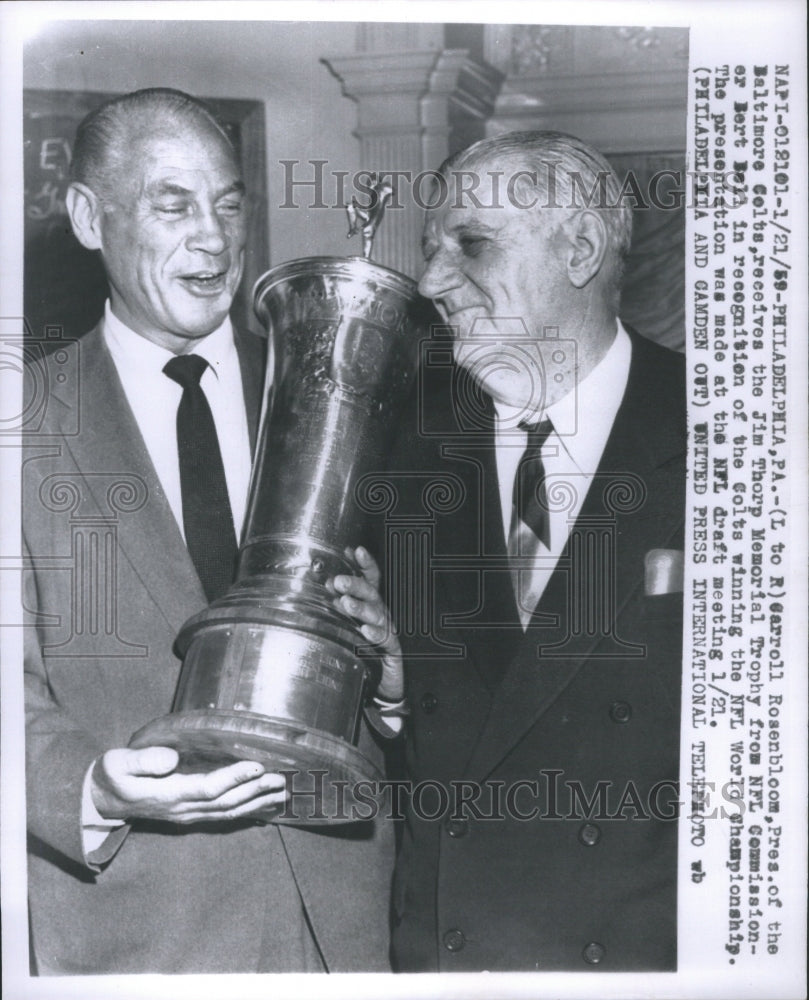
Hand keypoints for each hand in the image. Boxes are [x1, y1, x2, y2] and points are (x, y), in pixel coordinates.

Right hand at [90, 746, 286, 824]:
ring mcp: (189, 815)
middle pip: (226, 802)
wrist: (104, 801)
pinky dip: (248, 810)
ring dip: (257, 802)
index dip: (233, 778)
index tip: (256, 766)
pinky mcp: (193, 814)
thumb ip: (141, 762)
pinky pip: (225, 816)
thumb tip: (170, 759)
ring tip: (282, 791)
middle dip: (255, 790)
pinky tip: (266, 805)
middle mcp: (183, 809)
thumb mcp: (116, 764)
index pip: (207, 788)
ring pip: (229, 812)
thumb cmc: (112, 777)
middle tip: (281, 779)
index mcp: (167, 795)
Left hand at [332, 546, 402, 700]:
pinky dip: (375, 634)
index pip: (370, 579)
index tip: (353, 550)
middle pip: (371, 593)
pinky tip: (365, 631)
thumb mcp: (345, 627)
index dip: (364, 563)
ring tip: (345, 603)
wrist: (380, 683)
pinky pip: (385, 639)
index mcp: (369, 604)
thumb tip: (317, 587)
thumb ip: (336, 608)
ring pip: (377, 614)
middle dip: (355, 584)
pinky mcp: (392, 650)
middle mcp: (380, 613)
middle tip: (337, 582)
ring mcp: (387, 630)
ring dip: (361, 607)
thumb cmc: (361, 650)